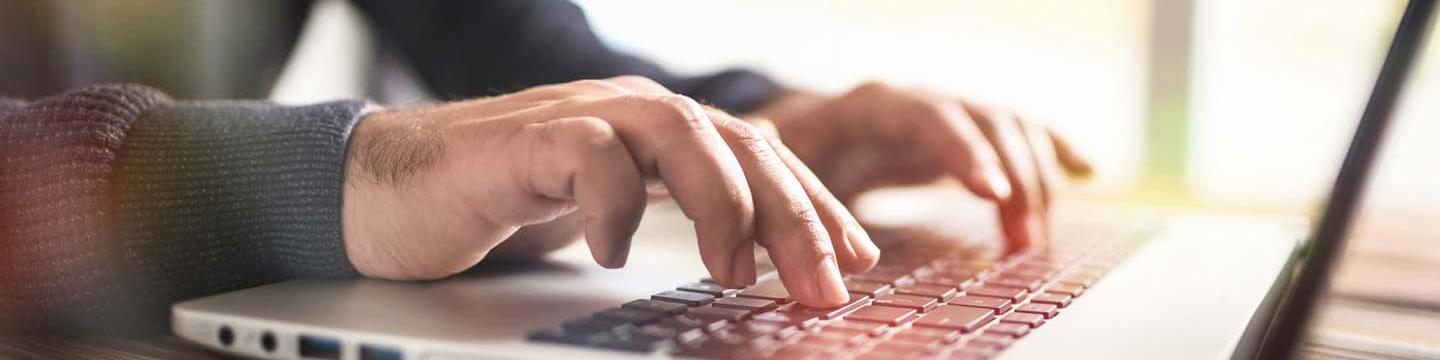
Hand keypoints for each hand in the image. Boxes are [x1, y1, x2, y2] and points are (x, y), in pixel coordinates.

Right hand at [341, 76, 878, 306]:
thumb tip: (756, 265)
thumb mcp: (610, 214)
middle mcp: (631, 115)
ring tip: (737, 273)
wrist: (390, 190)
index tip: (857, 261)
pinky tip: (615, 254)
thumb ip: (673, 218)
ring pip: (681, 135)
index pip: (761, 159)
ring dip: (723, 206)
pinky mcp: (526, 141)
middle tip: (824, 286)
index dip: (816, 207)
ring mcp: (580, 120)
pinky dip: (613, 205)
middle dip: (793, 218)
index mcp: (660, 133)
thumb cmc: (501, 204)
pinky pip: (589, 155)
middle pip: (739, 147)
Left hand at [755, 82, 1091, 250]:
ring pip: (1010, 128)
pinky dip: (1055, 149)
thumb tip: (788, 191)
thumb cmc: (789, 156)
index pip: (928, 115)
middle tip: (1024, 240)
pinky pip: (1022, 132)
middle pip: (984, 121)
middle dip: (1013, 178)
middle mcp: (920, 101)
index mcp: (873, 105)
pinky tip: (1087, 172)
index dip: (965, 152)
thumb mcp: (780, 164)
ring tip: (1032, 239)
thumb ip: (792, 178)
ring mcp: (950, 114)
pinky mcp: (969, 135)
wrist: (801, 136)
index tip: (994, 194)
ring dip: (1033, 181)